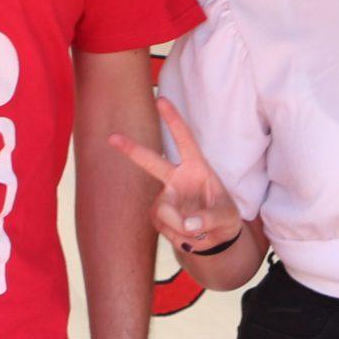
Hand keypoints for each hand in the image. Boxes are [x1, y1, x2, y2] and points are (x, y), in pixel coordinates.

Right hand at [109, 100, 243, 256]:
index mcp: (197, 167)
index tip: (161, 100)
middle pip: (152, 161)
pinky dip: (177, 236)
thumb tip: (187, 224)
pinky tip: (188, 237)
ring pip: (163, 210)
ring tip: (197, 233)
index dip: (173, 120)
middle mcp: (177, 177)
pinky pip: (162, 225)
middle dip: (132, 150)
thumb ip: (210, 218)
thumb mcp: (227, 216)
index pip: (185, 140)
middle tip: (112, 137)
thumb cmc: (224, 217)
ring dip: (180, 226)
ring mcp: (166, 195)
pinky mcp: (158, 214)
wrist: (216, 237)